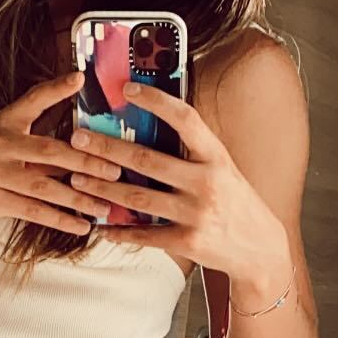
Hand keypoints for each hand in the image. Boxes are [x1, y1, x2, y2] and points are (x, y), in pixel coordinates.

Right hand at [0, 71, 122, 239]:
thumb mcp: (9, 148)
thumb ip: (41, 144)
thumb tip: (88, 150)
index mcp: (4, 123)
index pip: (32, 100)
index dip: (55, 89)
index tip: (79, 79)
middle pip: (49, 151)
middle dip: (86, 163)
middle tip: (115, 171)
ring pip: (44, 186)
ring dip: (78, 199)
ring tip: (104, 207)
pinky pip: (32, 211)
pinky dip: (60, 220)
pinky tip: (81, 227)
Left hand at [69, 81, 292, 289]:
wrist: (260, 249)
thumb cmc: (235, 202)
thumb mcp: (222, 168)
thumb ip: (192, 150)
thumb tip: (152, 123)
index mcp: (216, 156)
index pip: (185, 119)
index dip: (155, 101)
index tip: (126, 89)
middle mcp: (207, 182)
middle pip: (146, 161)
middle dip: (106, 149)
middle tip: (77, 138)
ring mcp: (197, 214)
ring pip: (137, 198)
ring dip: (102, 189)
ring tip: (76, 179)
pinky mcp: (188, 243)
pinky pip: (145, 236)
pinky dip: (119, 231)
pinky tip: (100, 226)